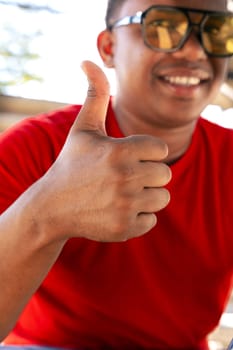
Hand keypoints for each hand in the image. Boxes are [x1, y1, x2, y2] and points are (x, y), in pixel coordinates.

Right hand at [40, 61, 170, 241]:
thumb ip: (95, 95)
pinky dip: (138, 217)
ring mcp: (125, 205)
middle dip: (149, 174)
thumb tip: (86, 60)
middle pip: (165, 174)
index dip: (146, 152)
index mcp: (120, 151)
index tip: (128, 157)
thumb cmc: (72, 164)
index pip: (161, 149)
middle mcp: (125, 178)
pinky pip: (151, 220)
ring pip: (161, 198)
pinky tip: (116, 210)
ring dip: (145, 195)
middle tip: (125, 177)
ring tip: (121, 193)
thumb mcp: (83, 129)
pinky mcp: (124, 228)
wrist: (53, 206)